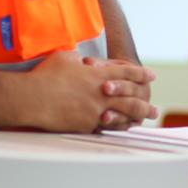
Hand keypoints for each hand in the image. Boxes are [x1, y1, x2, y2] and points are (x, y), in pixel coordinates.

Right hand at [23, 51, 157, 132]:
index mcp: (99, 75)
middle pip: (132, 98)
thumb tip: (84, 61)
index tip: (152, 76)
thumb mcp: (66, 58)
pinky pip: (105, 128)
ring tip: (144, 121)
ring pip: (123, 115)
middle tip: (155, 109)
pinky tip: (122, 129)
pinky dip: (116, 128)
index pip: (127, 73)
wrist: (32, 98)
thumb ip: (79, 59)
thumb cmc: (46, 75)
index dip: (141, 74)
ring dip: (136, 118)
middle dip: (145, 104)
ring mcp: (95, 111)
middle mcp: (102, 93)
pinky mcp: (86, 125)